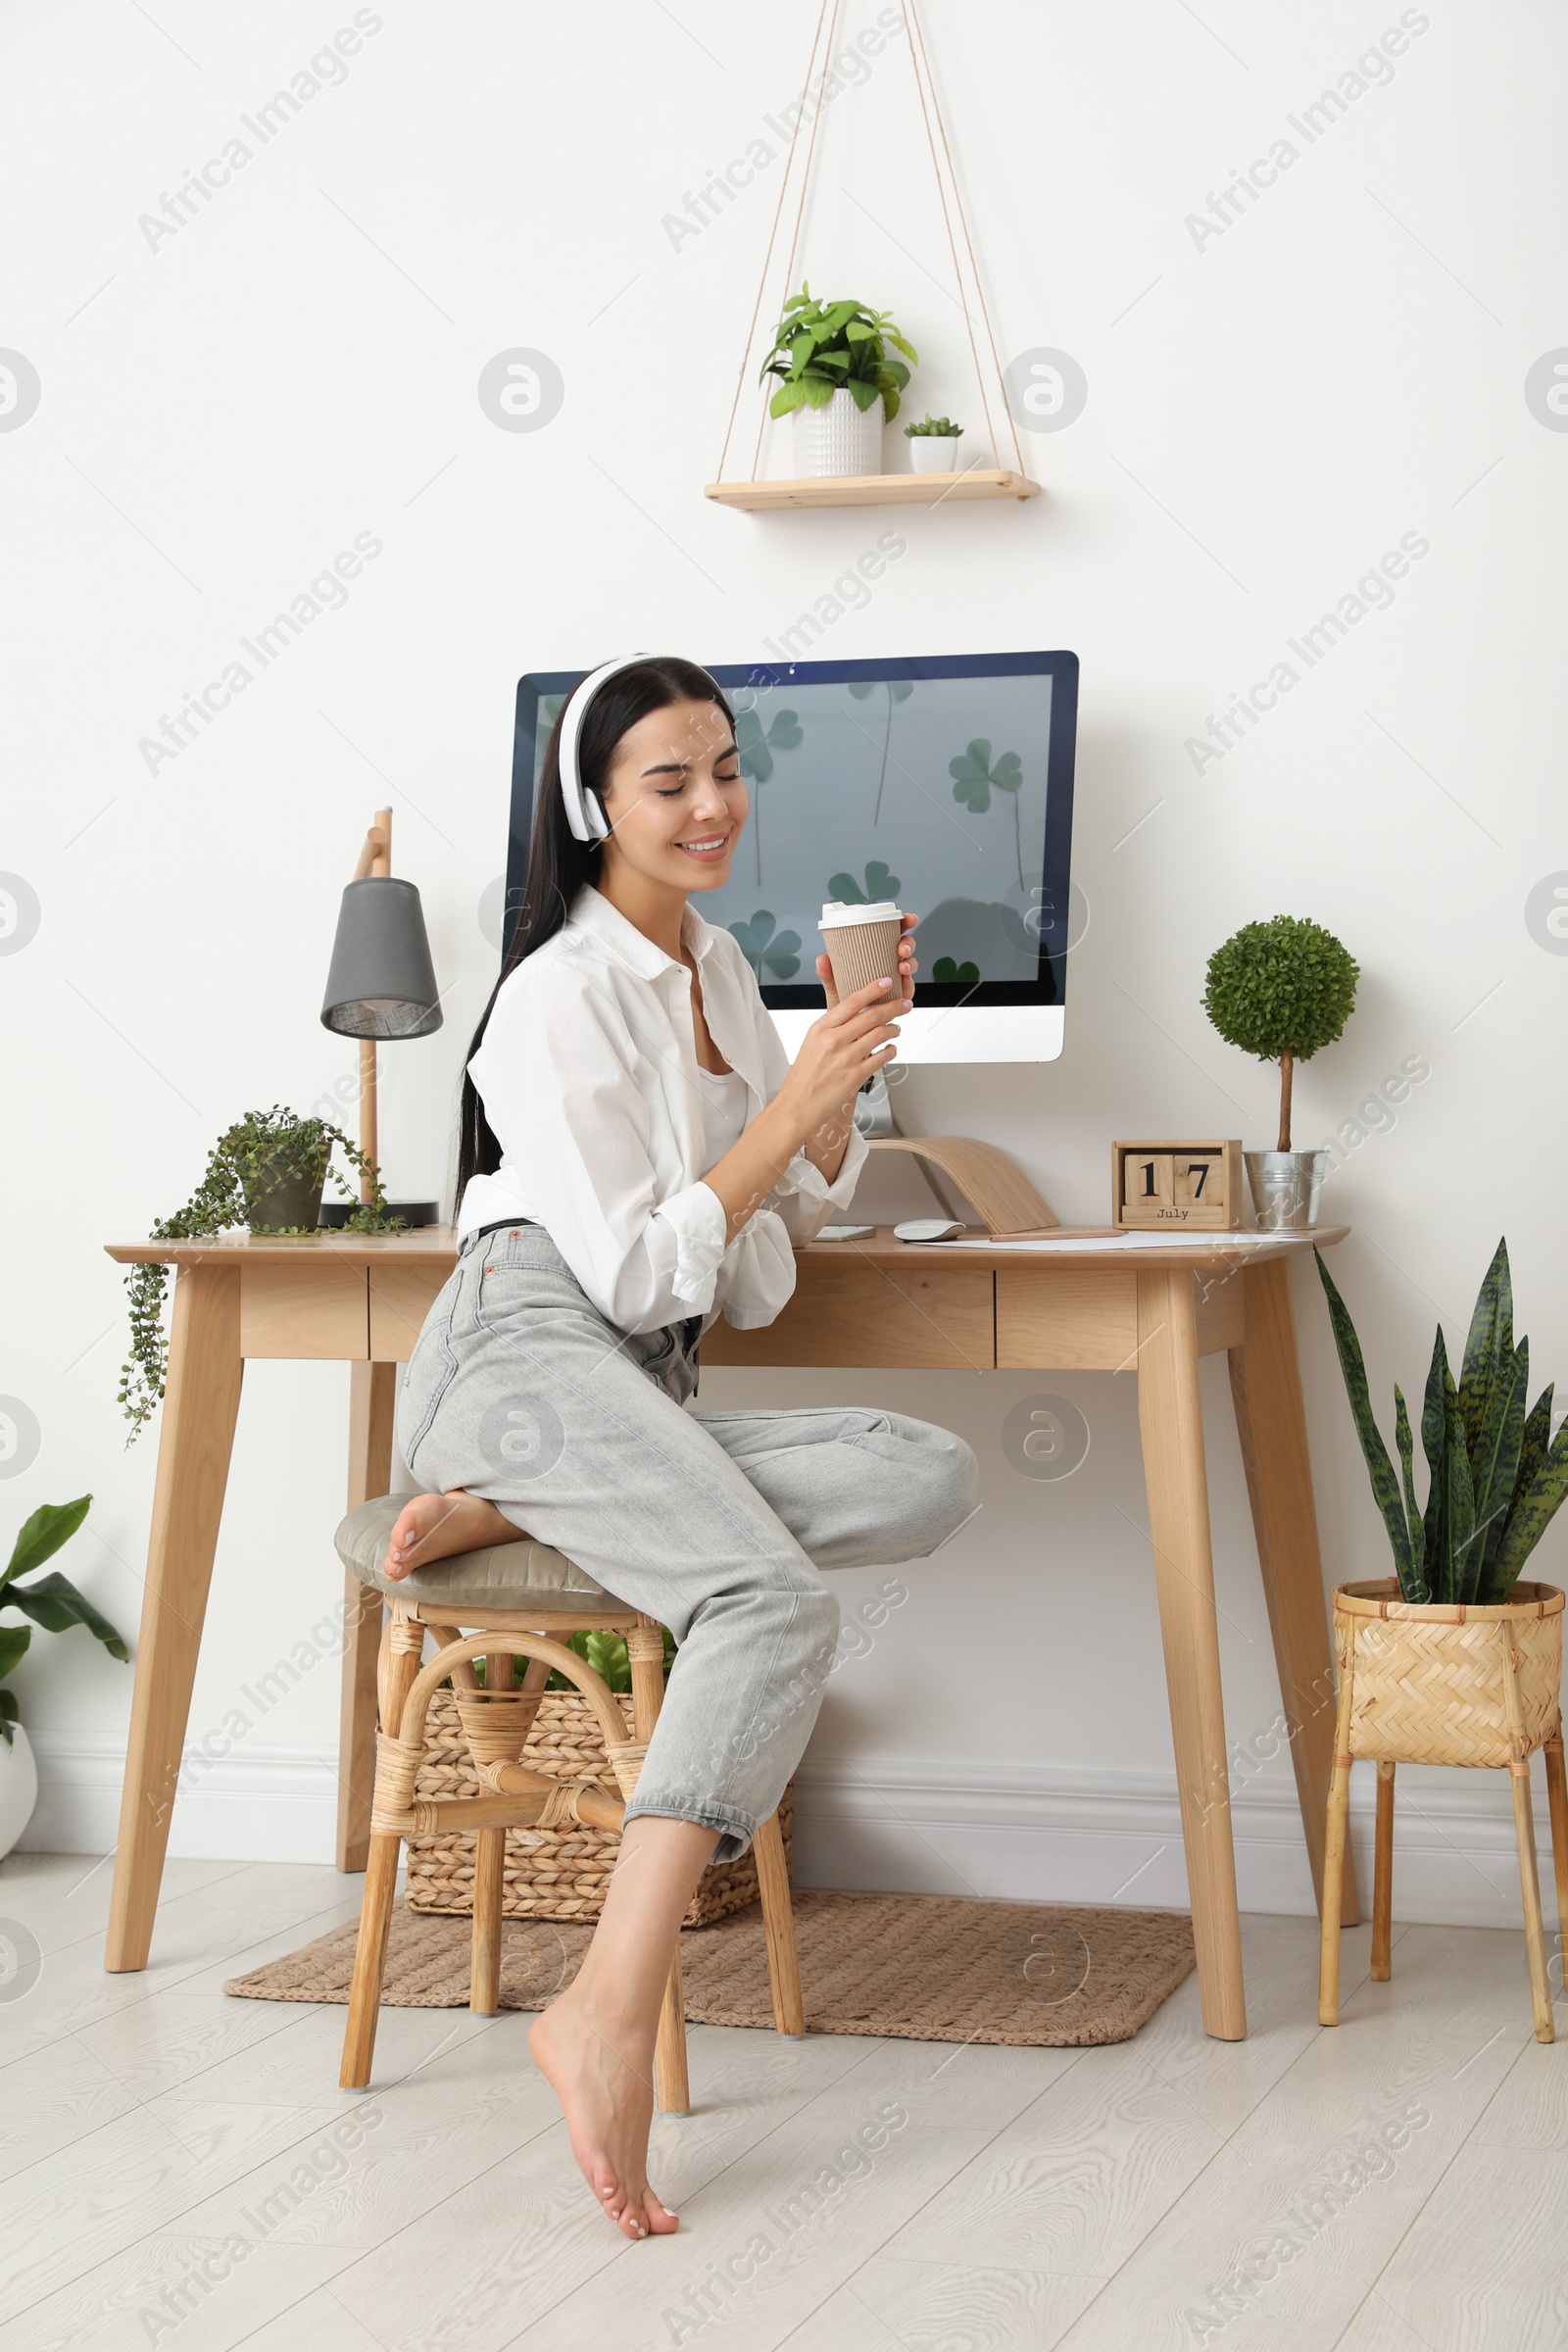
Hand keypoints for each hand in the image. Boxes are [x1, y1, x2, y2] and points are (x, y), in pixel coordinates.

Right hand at [781, 972, 909, 1142]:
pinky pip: (882, 1058)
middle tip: (904, 1004)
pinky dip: (891, 1051)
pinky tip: (891, 1049)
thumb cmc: (804, 1076)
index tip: (887, 982)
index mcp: (820, 1028)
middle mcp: (833, 1041)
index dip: (873, 989)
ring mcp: (846, 1059)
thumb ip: (832, 1026)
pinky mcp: (856, 1077)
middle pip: (872, 1016)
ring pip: (880, 1035)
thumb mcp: (811, 1042)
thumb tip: (855, 1011)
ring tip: (896, 1028)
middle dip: (894, 1007)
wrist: (797, 1106)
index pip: (852, 1001)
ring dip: (894, 1029)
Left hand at [816, 911, 917, 1009]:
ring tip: (902, 967)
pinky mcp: (898, 995)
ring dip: (910, 963)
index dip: (903, 923)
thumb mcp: (834, 986)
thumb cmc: (843, 1001)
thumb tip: (821, 959)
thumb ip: (828, 974)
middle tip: (901, 949)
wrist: (848, 1027)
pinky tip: (905, 982)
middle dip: (908, 944)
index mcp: (875, 953)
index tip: (909, 918)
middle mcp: (888, 963)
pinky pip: (909, 987)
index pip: (891, 933)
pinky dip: (910, 984)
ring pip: (910, 964)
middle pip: (905, 946)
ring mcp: (895, 979)